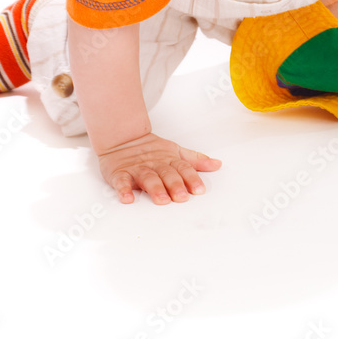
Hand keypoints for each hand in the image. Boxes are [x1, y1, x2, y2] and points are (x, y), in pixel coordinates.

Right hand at [97, 132, 221, 204]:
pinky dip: (123, 190)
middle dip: (175, 185)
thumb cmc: (150, 150)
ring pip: (147, 178)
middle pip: (166, 174)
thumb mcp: (175, 152)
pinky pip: (121, 182)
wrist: (122, 138)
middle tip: (182, 197)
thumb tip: (217, 164)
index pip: (182, 168)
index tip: (199, 190)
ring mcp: (137, 169)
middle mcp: (154, 164)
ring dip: (154, 188)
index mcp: (168, 160)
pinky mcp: (120, 174)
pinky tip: (128, 198)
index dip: (191, 178)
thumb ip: (195, 160)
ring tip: (161, 199)